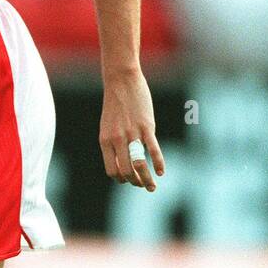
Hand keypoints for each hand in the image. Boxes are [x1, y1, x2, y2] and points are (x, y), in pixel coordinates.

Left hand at [99, 66, 164, 190]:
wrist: (121, 81)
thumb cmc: (116, 104)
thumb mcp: (108, 125)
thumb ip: (114, 142)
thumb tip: (124, 159)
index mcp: (105, 141)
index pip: (112, 170)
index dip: (121, 179)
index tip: (130, 180)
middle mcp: (117, 140)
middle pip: (126, 172)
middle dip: (135, 182)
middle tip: (143, 185)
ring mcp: (132, 134)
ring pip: (139, 165)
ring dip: (146, 180)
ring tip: (152, 186)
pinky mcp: (146, 127)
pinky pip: (153, 150)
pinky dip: (159, 164)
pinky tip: (161, 172)